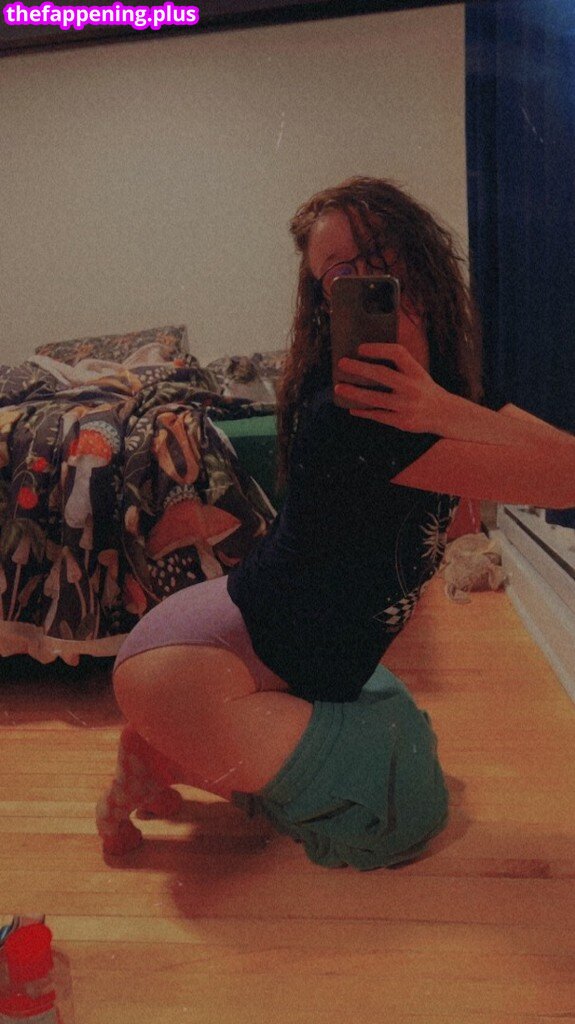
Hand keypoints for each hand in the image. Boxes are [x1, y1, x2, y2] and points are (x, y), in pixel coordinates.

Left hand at [335, 343, 450, 433]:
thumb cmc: (425, 390)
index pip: (397, 353)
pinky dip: (363, 412)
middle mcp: (413, 387)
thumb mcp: (418, 374)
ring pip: (375, 398)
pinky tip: (352, 408)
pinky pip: (378, 415)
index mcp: (417, 372)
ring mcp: (407, 406)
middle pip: (382, 374)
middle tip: (342, 363)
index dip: (378, 349)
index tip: (361, 348)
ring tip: (339, 387)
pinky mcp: (403, 422)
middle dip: (359, 368)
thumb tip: (366, 362)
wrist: (445, 414)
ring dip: (354, 392)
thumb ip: (399, 368)